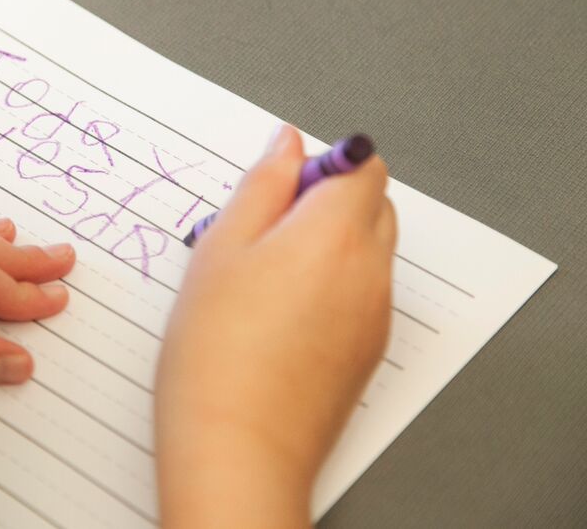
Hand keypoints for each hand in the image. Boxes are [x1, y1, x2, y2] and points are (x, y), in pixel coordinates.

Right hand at [154, 126, 395, 527]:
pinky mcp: (369, 351)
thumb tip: (287, 144)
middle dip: (329, 200)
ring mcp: (375, 315)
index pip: (363, 165)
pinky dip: (333, 286)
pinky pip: (362, 295)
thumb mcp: (221, 248)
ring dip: (330, 244)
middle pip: (373, 205)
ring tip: (264, 278)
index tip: (282, 184)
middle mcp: (369, 271)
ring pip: (368, 251)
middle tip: (265, 229)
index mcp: (334, 234)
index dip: (323, 164)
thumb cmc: (217, 352)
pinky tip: (278, 316)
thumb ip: (260, 185)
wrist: (238, 447)